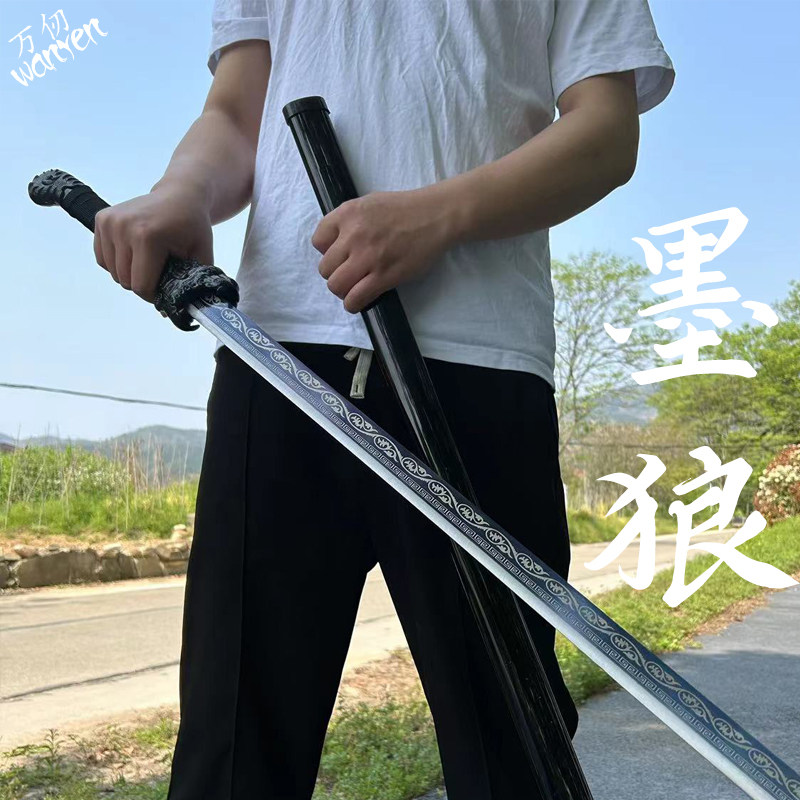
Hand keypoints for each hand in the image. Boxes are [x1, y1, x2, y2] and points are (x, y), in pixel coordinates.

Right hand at [93, 182, 213, 302]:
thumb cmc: (192, 225)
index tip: (165, 289)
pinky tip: (134, 254)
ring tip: (148, 260)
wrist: (180, 194)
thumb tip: (182, 311)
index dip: (154, 295)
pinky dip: (116, 263)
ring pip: (112, 271)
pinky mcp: (102, 219)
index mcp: (148, 237)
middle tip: (159, 272)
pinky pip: (103, 258)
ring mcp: (110, 222)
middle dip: (142, 284)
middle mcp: (124, 228)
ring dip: (129, 274)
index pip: (141, 286)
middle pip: (125, 280)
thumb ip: (192, 283)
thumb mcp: (201, 254)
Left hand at [311, 188, 457, 312]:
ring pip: (336, 286)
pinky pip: (355, 298)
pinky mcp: (384, 276)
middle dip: (335, 274)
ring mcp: (368, 257)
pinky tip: (359, 301)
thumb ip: (349, 221)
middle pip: (325, 268)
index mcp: (348, 214)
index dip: (328, 252)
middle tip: (350, 274)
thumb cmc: (405, 209)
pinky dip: (353, 304)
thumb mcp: (369, 203)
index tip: (341, 254)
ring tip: (355, 288)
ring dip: (343, 290)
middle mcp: (354, 235)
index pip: (318, 241)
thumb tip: (336, 244)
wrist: (436, 216)